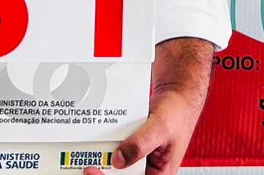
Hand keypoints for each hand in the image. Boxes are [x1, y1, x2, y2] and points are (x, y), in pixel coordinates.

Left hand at [83, 85, 205, 173]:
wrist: (176, 96)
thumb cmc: (177, 113)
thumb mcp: (160, 128)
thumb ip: (140, 144)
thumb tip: (118, 160)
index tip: (93, 171)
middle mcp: (147, 170)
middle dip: (104, 172)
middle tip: (86, 165)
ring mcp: (138, 160)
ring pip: (116, 169)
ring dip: (103, 162)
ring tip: (89, 154)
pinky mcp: (131, 149)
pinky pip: (116, 154)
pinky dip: (105, 149)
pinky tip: (97, 144)